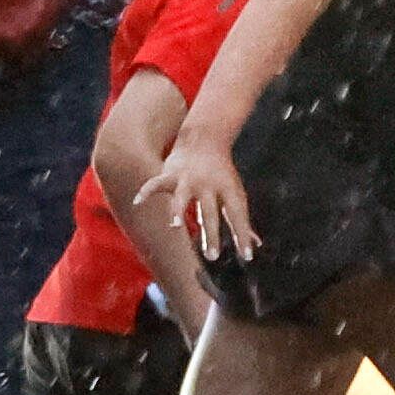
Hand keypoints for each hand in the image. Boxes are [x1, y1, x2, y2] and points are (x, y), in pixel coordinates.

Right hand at [140, 131, 254, 267]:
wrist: (204, 139)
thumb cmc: (222, 174)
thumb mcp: (235, 194)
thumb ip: (242, 221)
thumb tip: (255, 245)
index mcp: (228, 190)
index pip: (237, 216)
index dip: (243, 235)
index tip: (247, 256)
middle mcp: (208, 185)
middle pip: (210, 212)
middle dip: (211, 234)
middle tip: (212, 256)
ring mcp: (188, 179)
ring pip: (182, 197)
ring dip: (179, 210)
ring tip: (176, 225)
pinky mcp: (171, 174)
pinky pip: (157, 183)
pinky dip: (147, 191)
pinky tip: (138, 202)